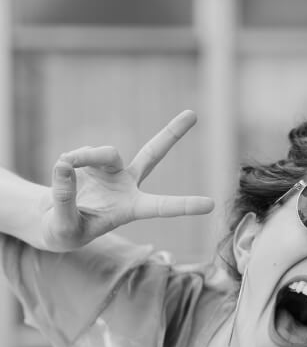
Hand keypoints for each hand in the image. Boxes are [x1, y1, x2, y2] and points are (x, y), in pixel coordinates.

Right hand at [40, 111, 213, 250]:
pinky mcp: (93, 160)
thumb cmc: (65, 232)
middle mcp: (127, 186)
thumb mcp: (63, 226)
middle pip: (152, 154)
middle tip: (193, 114)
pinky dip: (71, 159)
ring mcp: (112, 170)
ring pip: (106, 152)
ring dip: (86, 157)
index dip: (184, 206)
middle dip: (171, 133)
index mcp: (131, 209)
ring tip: (67, 167)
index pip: (161, 207)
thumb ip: (64, 200)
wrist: (54, 220)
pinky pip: (83, 152)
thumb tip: (64, 165)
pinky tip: (63, 170)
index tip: (210, 205)